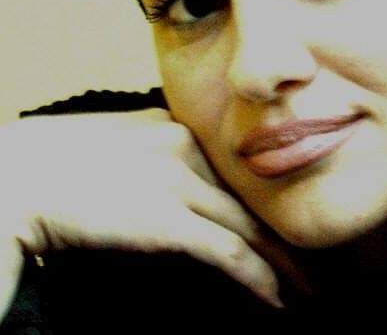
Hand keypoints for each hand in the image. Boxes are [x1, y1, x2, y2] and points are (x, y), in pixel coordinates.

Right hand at [0, 108, 309, 322]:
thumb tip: (181, 180)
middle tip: (312, 260)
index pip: (233, 172)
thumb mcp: (120, 143)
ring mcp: (181, 185)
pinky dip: (257, 280)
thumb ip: (156, 152)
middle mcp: (188, 151)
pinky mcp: (169, 221)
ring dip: (283, 264)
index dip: (261, 203)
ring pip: (250, 228)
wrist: (17, 175)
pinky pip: (228, 254)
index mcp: (175, 130)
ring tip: (308, 288)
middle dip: (282, 234)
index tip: (280, 225)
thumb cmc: (58, 162)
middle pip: (250, 200)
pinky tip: (278, 300)